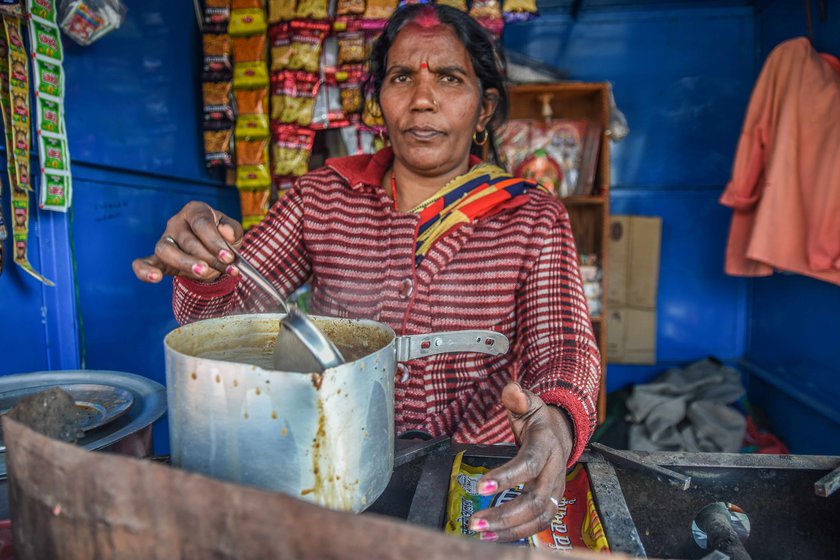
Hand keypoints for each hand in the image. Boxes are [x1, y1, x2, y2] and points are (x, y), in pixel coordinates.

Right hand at [131, 201, 243, 283]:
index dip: (215, 241)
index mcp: (195, 211)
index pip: (202, 223)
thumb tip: (227, 233)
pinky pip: (144, 263)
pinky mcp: (158, 258)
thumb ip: (232, 230)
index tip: (229, 257)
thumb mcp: (233, 231)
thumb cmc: (223, 237)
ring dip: (186, 263)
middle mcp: (176, 223)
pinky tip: (155, 277)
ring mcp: (165, 240)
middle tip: (225, 268)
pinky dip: (145, 271)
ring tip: (202, 272)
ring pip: (167, 251)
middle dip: (209, 257)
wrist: (213, 251)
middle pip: (188, 240)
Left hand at [468, 382, 572, 541]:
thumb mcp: (528, 403)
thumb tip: (510, 389)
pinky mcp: (552, 502)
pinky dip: (517, 533)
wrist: (562, 433)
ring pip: (539, 516)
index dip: (507, 477)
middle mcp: (554, 470)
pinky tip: (493, 536)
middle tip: (475, 521)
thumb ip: (517, 398)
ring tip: (481, 531)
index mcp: (546, 444)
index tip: (480, 486)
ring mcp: (555, 489)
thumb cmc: (538, 419)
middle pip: (535, 499)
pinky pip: (538, 524)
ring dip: (510, 528)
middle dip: (505, 513)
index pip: (529, 464)